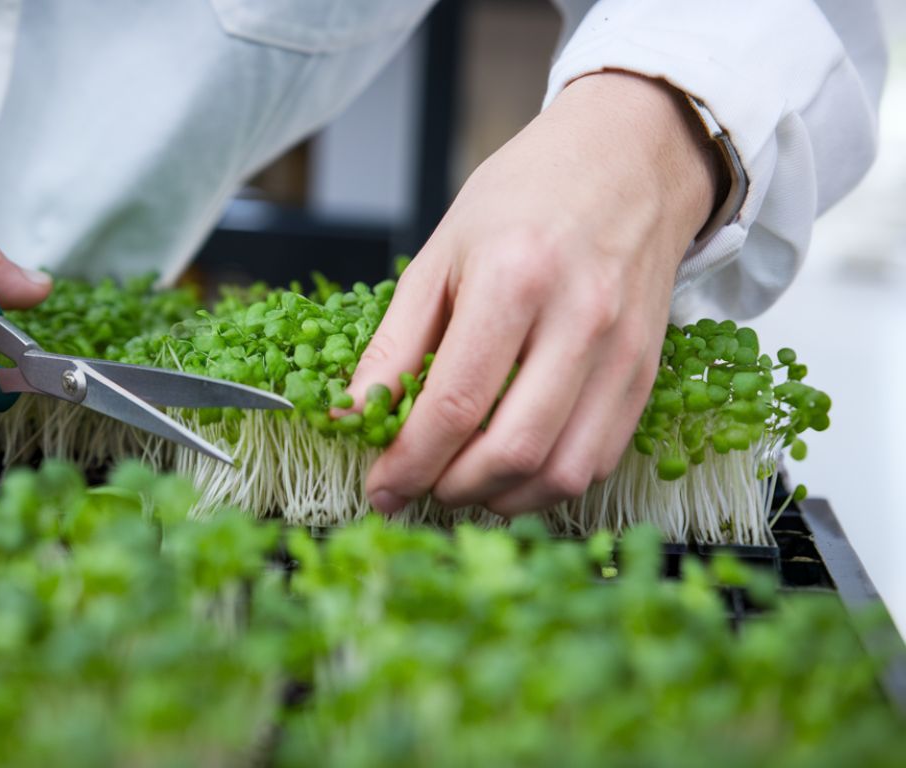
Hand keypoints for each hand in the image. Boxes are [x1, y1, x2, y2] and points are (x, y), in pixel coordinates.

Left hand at [347, 71, 720, 514]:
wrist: (630, 158)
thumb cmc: (526, 197)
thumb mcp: (439, 255)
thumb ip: (394, 344)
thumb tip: (353, 415)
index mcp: (514, 280)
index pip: (454, 405)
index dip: (409, 463)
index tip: (380, 487)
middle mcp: (578, 320)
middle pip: (511, 451)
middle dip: (449, 489)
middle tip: (416, 486)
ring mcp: (622, 352)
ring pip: (562, 472)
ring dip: (500, 497)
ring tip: (460, 482)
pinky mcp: (648, 373)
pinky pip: (600, 459)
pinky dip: (548, 484)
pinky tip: (511, 470)